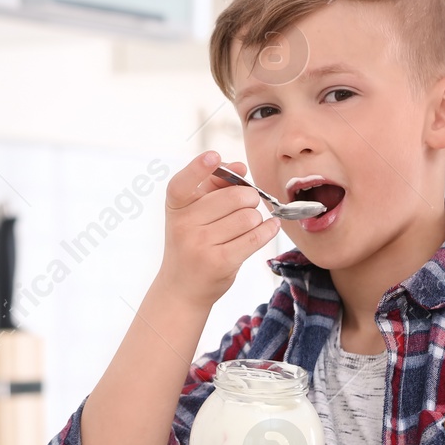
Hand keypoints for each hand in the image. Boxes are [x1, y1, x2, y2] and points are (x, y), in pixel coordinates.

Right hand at [158, 151, 280, 307]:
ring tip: (247, 226)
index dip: (198, 168)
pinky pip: (255, 237)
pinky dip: (268, 230)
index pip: (183, 183)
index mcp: (175, 207)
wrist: (182, 288)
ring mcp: (200, 245)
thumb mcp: (191, 214)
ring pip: (249, 217)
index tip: (214, 156)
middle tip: (247, 205)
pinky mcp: (220, 262)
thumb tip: (240, 168)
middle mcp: (184, 225)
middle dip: (249, 198)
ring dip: (256, 219)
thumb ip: (212, 187)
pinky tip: (269, 228)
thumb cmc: (192, 242)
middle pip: (234, 197)